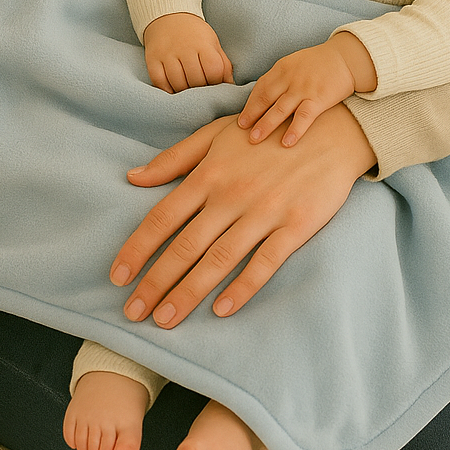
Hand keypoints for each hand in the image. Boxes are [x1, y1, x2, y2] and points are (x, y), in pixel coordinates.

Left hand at [110, 105, 377, 327]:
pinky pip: (265, 262)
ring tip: (165, 319)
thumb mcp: (217, 135)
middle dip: (155, 282)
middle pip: (185, 245)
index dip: (137, 248)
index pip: (163, 217)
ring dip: (188, 292)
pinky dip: (243, 287)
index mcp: (209, 174)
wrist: (332, 130)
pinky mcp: (295, 225)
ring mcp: (264, 211)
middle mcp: (231, 195)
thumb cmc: (266, 133)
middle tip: (132, 312)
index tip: (117, 277)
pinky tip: (222, 309)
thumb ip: (175, 159)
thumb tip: (133, 178)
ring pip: (219, 259)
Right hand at [143, 11, 233, 91]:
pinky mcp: (152, 59)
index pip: (213, 70)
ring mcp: (166, 54)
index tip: (213, 83)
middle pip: (195, 79)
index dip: (216, 82)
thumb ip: (223, 65)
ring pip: (177, 83)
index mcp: (203, 44)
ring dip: (184, 92)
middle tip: (200, 89)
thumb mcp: (213, 44)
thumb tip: (231, 87)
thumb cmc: (196, 35)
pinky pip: (159, 81)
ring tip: (188, 90)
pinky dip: (167, 89)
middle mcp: (184, 48)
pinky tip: (173, 89)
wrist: (169, 17)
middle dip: (200, 89)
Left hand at [236, 32, 376, 145]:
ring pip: (279, 110)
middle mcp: (290, 78)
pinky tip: (286, 143)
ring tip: (254, 139)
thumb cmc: (321, 63)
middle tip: (241, 130)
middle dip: (252, 115)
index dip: (250, 104)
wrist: (347, 58)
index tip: (242, 118)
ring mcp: (303, 89)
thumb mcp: (296, 63)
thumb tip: (265, 96)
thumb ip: (281, 77)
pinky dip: (294, 130)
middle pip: (265, 99)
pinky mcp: (318, 99)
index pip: (260, 88)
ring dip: (265, 125)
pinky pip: (303, 117)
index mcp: (282, 68)